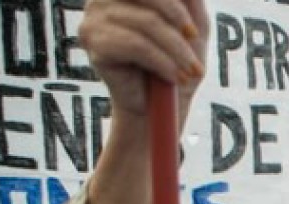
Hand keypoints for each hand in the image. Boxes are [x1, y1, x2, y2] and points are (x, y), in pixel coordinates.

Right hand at [79, 0, 208, 119]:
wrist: (159, 107)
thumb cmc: (176, 62)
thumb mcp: (194, 26)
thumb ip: (190, 1)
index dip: (175, 1)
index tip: (193, 25)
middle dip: (178, 17)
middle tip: (195, 41)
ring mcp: (94, 18)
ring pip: (147, 22)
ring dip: (176, 49)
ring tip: (190, 71)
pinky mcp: (94, 43)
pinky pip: (136, 45)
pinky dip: (162, 62)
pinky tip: (174, 76)